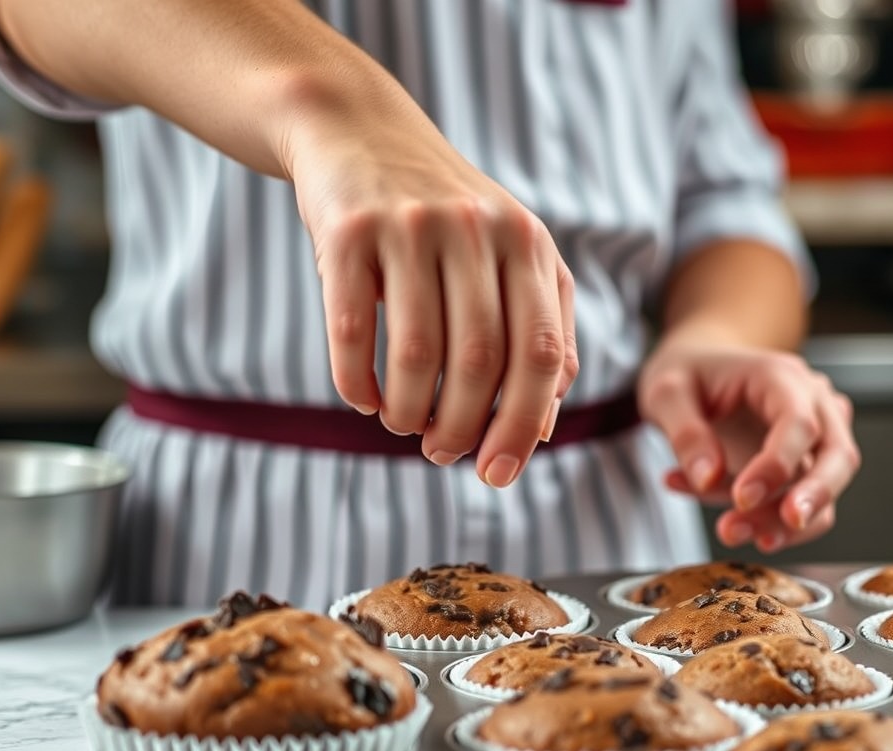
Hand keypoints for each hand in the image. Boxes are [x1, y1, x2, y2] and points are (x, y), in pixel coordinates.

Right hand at [283, 78, 577, 486]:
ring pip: (416, 355)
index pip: (544, 356)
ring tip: (403, 424)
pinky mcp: (347, 231)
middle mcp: (475, 229)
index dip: (523, 427)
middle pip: (480, 363)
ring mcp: (409, 226)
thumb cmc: (444, 221)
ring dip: (408, 413)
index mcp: (526, 244)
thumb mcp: (509, 260)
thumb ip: (540, 334)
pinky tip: (364, 400)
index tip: (496, 475)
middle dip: (460, 429)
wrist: (359, 134)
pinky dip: (356, 385)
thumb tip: (543, 428)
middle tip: (440, 452)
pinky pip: (351, 331)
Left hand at [637, 338, 859, 552]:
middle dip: (809, 501)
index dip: (776, 466)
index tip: (741, 498)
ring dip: (782, 522)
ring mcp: (813, 436)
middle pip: (837, 456)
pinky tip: (721, 517)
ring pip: (823, 488)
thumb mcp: (665, 393)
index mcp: (780, 376)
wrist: (694, 370)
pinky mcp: (802, 466)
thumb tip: (707, 478)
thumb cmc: (686, 375)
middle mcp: (811, 403)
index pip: (799, 423)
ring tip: (729, 532)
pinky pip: (797, 502)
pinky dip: (766, 519)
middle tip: (768, 536)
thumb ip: (685, 434)